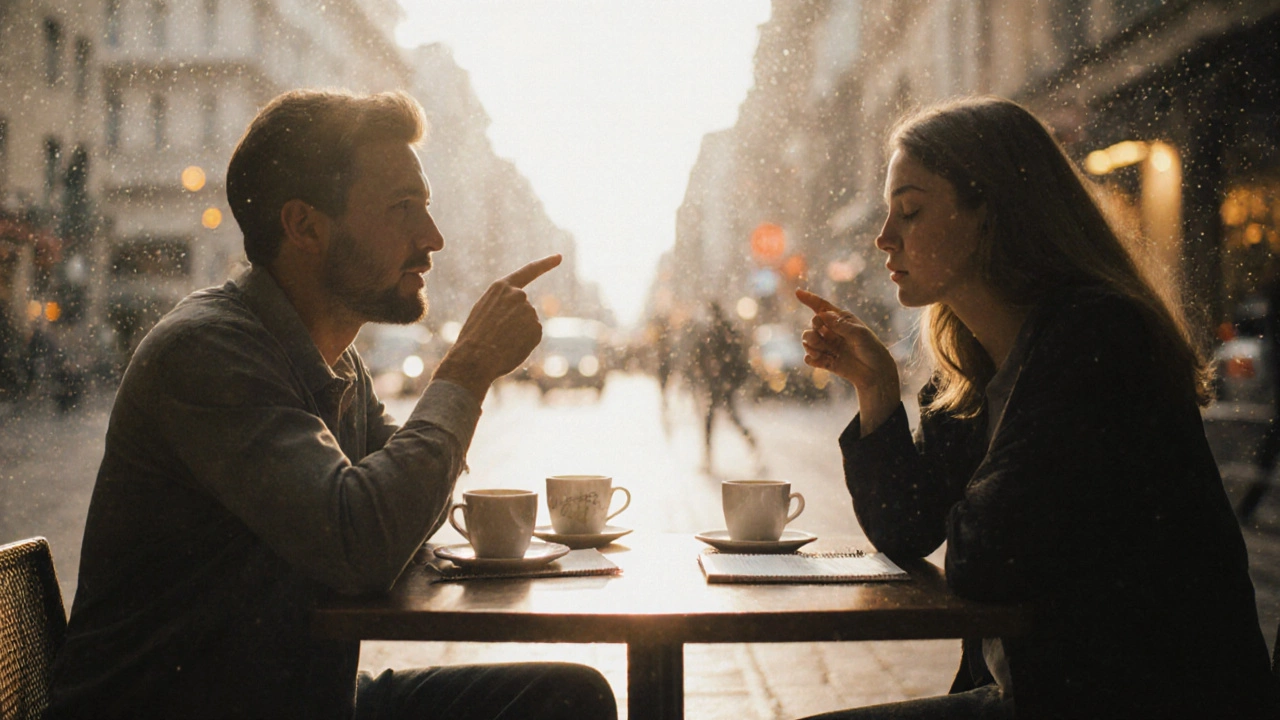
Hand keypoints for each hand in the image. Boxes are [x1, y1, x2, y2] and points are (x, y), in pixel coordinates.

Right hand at [433, 255, 561, 401]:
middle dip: (514, 320)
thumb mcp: (483, 310)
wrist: (474, 357)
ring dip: (518, 333)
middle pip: (523, 307)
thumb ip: (502, 304)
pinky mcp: (537, 328)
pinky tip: (511, 347)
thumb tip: (516, 314)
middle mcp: (519, 295)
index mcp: (502, 287)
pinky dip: (524, 343)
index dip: (545, 264)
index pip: (529, 270)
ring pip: (527, 323)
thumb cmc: (473, 337)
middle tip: (496, 334)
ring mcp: (529, 311)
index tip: (559, 257)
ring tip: (500, 341)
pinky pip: (532, 336)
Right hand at [796, 288, 900, 434]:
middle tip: (821, 332)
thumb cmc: (872, 350)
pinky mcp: (825, 361)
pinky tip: (818, 360)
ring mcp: (828, 346)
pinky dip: (811, 358)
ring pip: (808, 340)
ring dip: (810, 343)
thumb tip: (822, 314)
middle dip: (814, 327)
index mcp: (841, 320)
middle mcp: (832, 331)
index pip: (822, 307)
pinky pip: (809, 358)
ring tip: (819, 351)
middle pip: (813, 324)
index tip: (797, 292)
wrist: (876, 373)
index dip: (809, 299)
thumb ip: (841, 325)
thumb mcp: (860, 334)